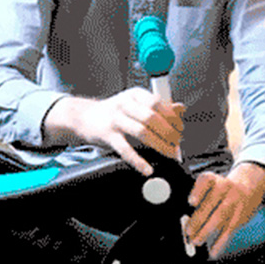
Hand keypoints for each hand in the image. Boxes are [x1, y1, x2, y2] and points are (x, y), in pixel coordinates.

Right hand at [42, 88, 183, 176]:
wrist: (83, 117)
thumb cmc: (114, 112)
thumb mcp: (136, 104)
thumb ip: (158, 107)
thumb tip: (181, 109)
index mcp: (135, 95)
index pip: (158, 103)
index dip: (172, 117)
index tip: (180, 129)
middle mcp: (125, 104)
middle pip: (152, 117)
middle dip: (169, 133)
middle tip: (177, 144)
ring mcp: (115, 120)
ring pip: (142, 132)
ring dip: (160, 145)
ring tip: (169, 154)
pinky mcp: (107, 135)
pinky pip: (125, 149)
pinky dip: (138, 161)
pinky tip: (147, 169)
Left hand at [184, 163, 264, 257]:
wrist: (249, 186)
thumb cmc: (222, 188)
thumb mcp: (210, 184)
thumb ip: (197, 197)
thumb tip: (186, 215)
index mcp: (214, 180)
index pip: (206, 181)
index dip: (198, 191)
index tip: (191, 202)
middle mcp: (225, 189)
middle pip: (211, 204)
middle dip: (199, 219)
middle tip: (188, 231)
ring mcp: (234, 203)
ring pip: (220, 218)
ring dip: (207, 231)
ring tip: (196, 241)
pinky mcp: (240, 216)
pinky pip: (229, 230)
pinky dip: (220, 242)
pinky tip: (213, 251)